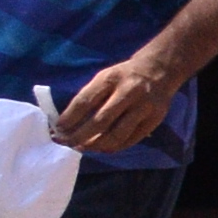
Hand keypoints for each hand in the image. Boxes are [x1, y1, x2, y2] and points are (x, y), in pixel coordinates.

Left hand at [57, 44, 190, 162]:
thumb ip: (89, 97)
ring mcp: (144, 107)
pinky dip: (113, 147)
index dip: (69, 119)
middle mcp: (129, 92)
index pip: (85, 102)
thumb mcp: (105, 77)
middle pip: (100, 122)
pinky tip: (101, 148)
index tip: (57, 130)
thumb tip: (67, 123)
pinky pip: (130, 140)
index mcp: (111, 78)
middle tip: (66, 143)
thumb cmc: (124, 76)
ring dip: (95, 145)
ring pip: (116, 135)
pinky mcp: (154, 120)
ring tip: (83, 147)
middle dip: (79, 136)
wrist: (160, 69)